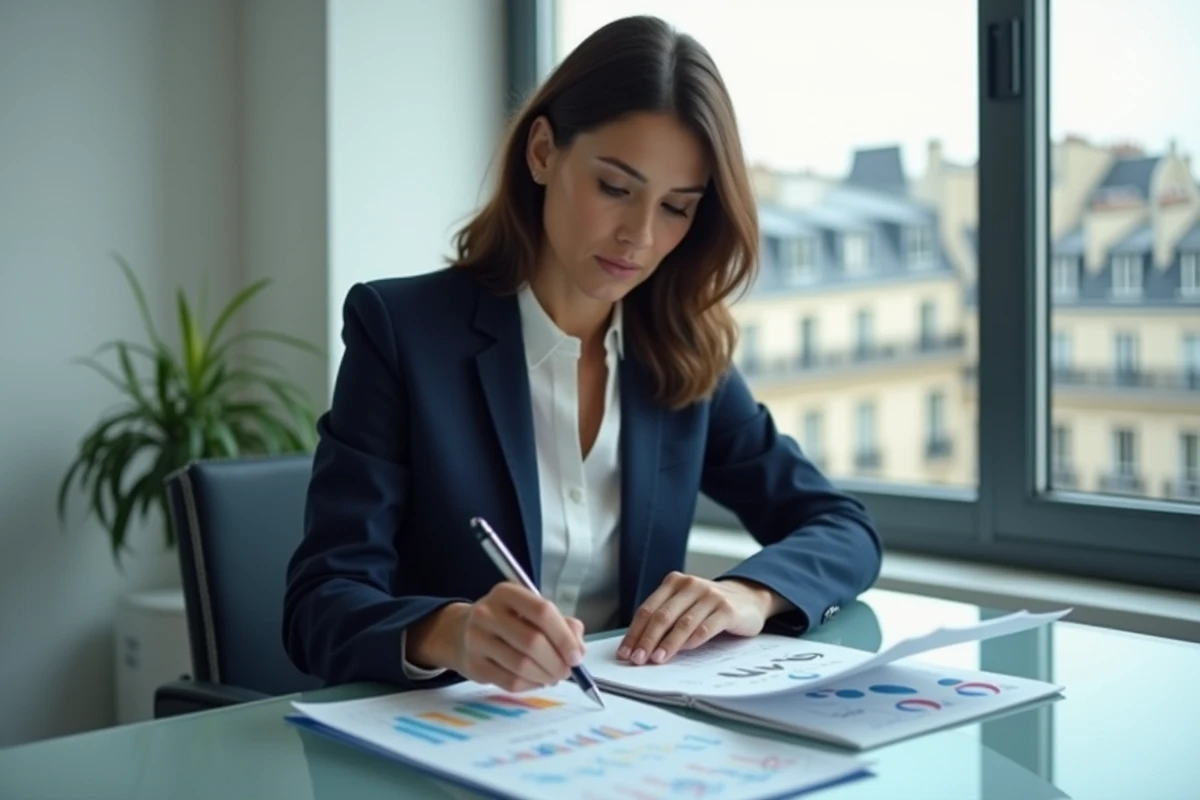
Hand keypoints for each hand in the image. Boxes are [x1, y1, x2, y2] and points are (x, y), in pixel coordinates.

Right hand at [441, 583, 585, 691]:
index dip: (564, 637)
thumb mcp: (531, 611)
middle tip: (567, 671)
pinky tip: (536, 680)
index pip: (542, 612)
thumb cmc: (507, 621)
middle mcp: (488, 612)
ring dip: (545, 676)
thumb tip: (578, 650)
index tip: (576, 655)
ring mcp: (476, 639)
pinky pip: (510, 682)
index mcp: (507, 593)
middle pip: (533, 641)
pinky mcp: (473, 665)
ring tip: (553, 676)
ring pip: (522, 665)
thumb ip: (562, 625)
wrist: (461, 632)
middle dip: (557, 662)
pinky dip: (530, 685)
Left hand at [617, 573, 775, 665]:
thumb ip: (666, 619)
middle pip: (662, 616)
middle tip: (637, 659)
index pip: (647, 609)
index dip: (634, 632)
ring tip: (656, 659)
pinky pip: (705, 627)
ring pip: (682, 623)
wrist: (749, 598)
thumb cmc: (710, 607)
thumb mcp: (685, 605)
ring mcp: (710, 596)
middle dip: (646, 640)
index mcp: (674, 582)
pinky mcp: (727, 609)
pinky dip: (692, 641)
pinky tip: (683, 652)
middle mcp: (690, 585)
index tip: (625, 652)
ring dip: (667, 644)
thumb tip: (638, 647)